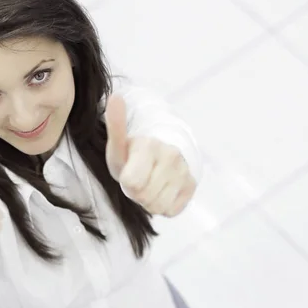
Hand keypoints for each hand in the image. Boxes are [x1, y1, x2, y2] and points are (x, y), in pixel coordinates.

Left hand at [105, 95, 196, 216]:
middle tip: (139, 179)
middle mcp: (171, 155)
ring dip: (149, 200)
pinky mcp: (192, 185)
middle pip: (144, 197)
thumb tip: (115, 96)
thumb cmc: (133, 152)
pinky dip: (163, 205)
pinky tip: (162, 190)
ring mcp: (184, 171)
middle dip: (137, 193)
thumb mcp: (118, 144)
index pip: (132, 183)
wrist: (161, 154)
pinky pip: (171, 211)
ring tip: (149, 184)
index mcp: (149, 145)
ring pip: (158, 206)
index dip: (126, 182)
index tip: (128, 172)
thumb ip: (115, 125)